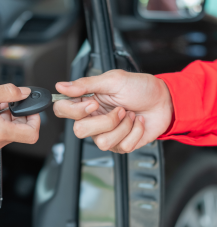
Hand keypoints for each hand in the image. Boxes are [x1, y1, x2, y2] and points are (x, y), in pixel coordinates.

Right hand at [53, 70, 172, 152]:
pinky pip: (121, 146)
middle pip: (80, 131)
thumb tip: (61, 86)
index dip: (74, 110)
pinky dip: (135, 132)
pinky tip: (137, 122)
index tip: (93, 104)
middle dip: (105, 121)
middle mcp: (93, 119)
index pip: (62, 110)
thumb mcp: (113, 80)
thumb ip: (85, 84)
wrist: (165, 101)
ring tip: (130, 115)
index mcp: (87, 101)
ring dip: (123, 127)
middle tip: (119, 109)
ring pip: (102, 142)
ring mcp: (106, 133)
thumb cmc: (140, 88)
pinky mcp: (120, 144)